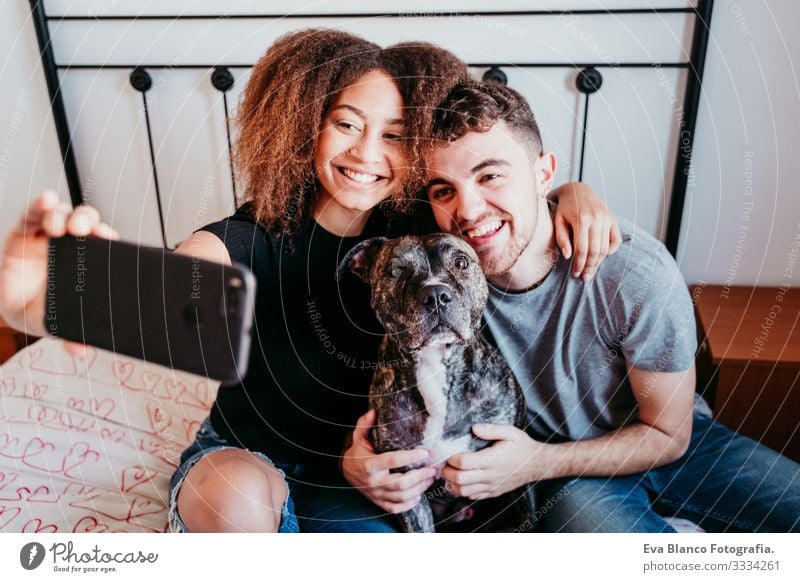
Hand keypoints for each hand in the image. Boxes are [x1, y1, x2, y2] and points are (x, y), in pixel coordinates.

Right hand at [0, 191, 117, 343]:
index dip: (107, 236)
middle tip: (84, 231)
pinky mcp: (24, 233)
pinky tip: (47, 200)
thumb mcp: (64, 324)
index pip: (103, 243)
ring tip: (60, 226)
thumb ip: (74, 335)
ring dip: (64, 215)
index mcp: (90, 263)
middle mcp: (72, 247)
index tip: (108, 238)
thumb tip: (80, 349)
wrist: (19, 311)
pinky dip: (40, 205)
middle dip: (87, 221)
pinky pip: (32, 215)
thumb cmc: (49, 311)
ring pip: (62, 215)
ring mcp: (48, 237)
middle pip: (85, 222)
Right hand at [341, 409, 436, 513]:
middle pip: (400, 484)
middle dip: (420, 477)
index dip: (410, 457)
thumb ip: (365, 424)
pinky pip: (396, 508)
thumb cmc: (357, 452)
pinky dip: (410, 503)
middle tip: (432, 469)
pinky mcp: (379, 502)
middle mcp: (373, 482)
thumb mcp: (358, 437)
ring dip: (419, 489)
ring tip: (430, 479)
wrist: (347, 472)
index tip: (425, 453)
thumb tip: (374, 411)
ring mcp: (376, 494)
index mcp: (369, 464)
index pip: (392, 461)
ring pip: (402, 497)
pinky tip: (419, 494)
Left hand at [442, 423, 542, 499]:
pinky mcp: (494, 492)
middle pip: (460, 479)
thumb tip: (474, 428)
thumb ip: (491, 429)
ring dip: (453, 483)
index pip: (463, 463)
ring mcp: (491, 486)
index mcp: (492, 460)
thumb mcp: (510, 432)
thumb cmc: (522, 446)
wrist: (537, 464)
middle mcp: (490, 476)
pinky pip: (473, 497)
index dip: (451, 458)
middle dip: (447, 471)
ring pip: (464, 491)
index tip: (449, 452)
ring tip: (452, 472)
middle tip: (446, 463)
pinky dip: (463, 490)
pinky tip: (463, 480)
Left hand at [552, 182, 621, 281]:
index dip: (579, 264)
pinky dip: (611, 250)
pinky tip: (602, 256)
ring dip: (599, 262)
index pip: (582, 249)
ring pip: (605, 248)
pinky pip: (616, 240)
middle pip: (595, 251)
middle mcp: (597, 219)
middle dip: (590, 267)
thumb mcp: (557, 220)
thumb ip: (561, 238)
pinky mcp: (613, 219)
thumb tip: (568, 256)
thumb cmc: (564, 208)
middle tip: (585, 278)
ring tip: (591, 271)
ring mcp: (607, 219)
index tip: (575, 274)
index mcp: (581, 219)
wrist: (579, 190)